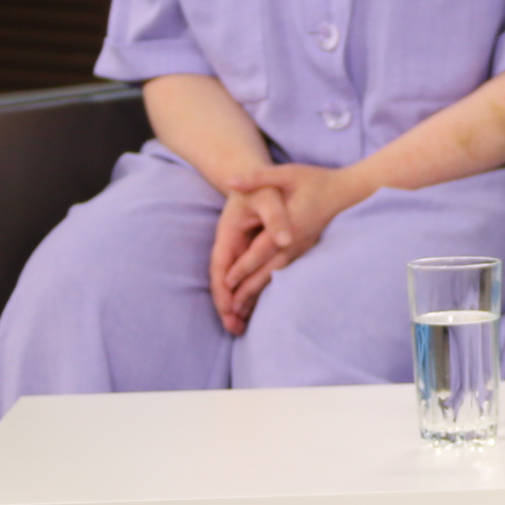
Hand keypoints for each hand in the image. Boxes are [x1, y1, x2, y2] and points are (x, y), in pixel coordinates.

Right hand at [206, 189, 286, 334]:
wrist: (266, 176)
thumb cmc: (268, 183)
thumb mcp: (271, 193)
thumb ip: (274, 215)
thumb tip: (283, 239)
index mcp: (229, 229)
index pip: (221, 264)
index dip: (223, 288)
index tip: (228, 309)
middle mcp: (231, 241)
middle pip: (224, 278)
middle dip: (226, 304)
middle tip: (234, 329)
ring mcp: (240, 247)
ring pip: (234, 280)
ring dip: (236, 304)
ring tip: (240, 329)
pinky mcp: (251, 251)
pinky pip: (246, 276)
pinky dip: (248, 294)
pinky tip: (252, 312)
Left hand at [208, 164, 374, 331]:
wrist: (351, 192)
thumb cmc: (318, 180)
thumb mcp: (288, 173)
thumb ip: (258, 177)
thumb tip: (230, 181)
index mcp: (290, 225)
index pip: (262, 250)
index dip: (244, 266)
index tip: (227, 283)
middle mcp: (296, 242)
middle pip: (268, 271)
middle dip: (248, 291)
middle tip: (230, 311)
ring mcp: (303, 249)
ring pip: (278, 276)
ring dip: (259, 295)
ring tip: (241, 314)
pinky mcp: (306, 250)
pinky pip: (286, 274)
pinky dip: (272, 288)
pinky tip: (261, 299)